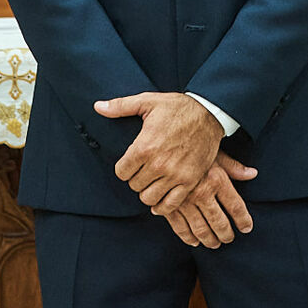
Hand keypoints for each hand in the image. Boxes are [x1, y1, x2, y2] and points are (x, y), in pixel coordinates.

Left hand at [95, 91, 222, 212]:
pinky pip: (170, 205)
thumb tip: (97, 107)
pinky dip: (163, 206)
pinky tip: (161, 197)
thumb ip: (120, 106)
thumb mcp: (147, 101)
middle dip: (136, 178)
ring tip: (152, 181)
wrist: (209, 112)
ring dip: (148, 191)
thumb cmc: (177, 107)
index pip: (121, 173)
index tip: (131, 163)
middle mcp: (158, 164)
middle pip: (134, 186)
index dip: (124, 168)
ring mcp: (175, 175)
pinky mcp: (190, 181)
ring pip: (149, 198)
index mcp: (145, 147)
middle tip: (143, 170)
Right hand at [158, 153, 256, 248]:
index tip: (246, 228)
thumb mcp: (215, 152)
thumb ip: (233, 167)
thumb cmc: (192, 146)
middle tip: (229, 239)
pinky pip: (180, 228)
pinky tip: (194, 241)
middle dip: (226, 234)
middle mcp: (202, 192)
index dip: (243, 220)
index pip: (236, 207)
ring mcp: (184, 201)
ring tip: (214, 243)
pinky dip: (188, 238)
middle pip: (219, 222)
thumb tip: (253, 174)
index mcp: (217, 179)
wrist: (163, 143)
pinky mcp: (168, 205)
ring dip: (209, 240)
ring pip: (200, 229)